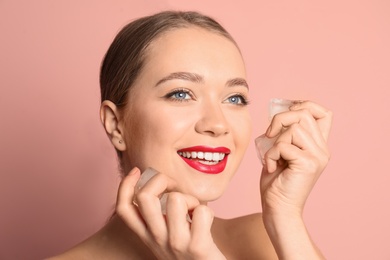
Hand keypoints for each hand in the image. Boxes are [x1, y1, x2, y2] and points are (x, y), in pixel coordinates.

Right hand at [116, 167, 225, 259]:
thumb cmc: (189, 251)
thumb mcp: (166, 235)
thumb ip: (160, 215)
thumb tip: (163, 183)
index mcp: (147, 235)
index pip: (124, 208)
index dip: (125, 185)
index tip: (137, 171)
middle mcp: (157, 239)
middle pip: (144, 197)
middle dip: (160, 180)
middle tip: (174, 186)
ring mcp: (176, 243)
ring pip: (176, 199)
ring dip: (190, 198)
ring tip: (194, 211)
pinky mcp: (197, 247)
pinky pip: (202, 211)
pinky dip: (208, 211)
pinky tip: (206, 223)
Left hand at [260, 101, 331, 216]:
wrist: (278, 209)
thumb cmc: (276, 181)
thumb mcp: (281, 152)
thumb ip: (285, 134)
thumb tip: (278, 114)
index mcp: (318, 145)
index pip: (323, 113)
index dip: (305, 105)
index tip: (286, 114)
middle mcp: (322, 149)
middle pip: (305, 113)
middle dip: (281, 118)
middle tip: (269, 135)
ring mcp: (317, 156)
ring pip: (294, 128)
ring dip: (274, 141)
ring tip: (272, 158)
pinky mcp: (308, 164)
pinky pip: (283, 145)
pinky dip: (270, 155)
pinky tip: (270, 168)